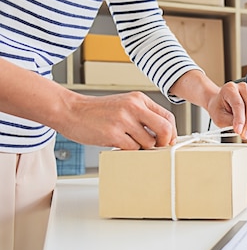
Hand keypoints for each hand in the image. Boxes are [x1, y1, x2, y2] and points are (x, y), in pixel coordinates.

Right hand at [60, 92, 177, 149]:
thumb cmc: (97, 111)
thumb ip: (144, 116)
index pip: (168, 116)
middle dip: (165, 143)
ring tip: (127, 141)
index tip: (169, 141)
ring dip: (141, 148)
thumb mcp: (125, 105)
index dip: (172, 132)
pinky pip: (132, 149)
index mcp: (139, 99)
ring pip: (148, 142)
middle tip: (157, 148)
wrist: (70, 110)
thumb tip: (164, 135)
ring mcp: (123, 120)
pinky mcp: (113, 134)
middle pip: (165, 129)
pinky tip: (117, 143)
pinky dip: (128, 150)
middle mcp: (134, 107)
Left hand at [207, 82, 246, 139]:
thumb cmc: (218, 108)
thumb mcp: (219, 117)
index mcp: (230, 88)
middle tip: (244, 134)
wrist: (219, 103)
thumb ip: (231, 122)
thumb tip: (242, 128)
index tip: (239, 130)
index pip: (238, 104)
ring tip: (241, 128)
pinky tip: (245, 122)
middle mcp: (242, 88)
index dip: (239, 119)